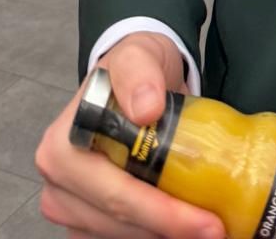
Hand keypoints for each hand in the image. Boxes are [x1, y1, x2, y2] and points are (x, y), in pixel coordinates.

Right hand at [35, 33, 221, 238]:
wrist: (136, 80)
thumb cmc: (134, 70)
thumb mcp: (138, 54)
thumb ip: (138, 72)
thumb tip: (145, 108)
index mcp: (62, 147)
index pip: (115, 193)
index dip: (161, 213)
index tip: (209, 222)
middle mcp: (58, 182)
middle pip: (118, 223)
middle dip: (169, 229)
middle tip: (217, 230)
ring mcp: (68, 206)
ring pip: (118, 237)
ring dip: (161, 234)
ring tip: (203, 226)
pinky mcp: (83, 220)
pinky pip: (118, 238)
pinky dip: (151, 234)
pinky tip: (180, 225)